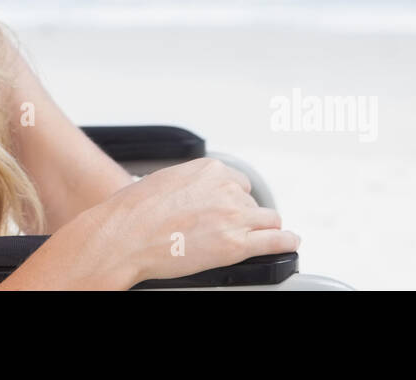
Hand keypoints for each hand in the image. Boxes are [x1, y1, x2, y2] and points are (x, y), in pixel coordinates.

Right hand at [81, 157, 299, 286]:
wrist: (125, 235)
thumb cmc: (134, 211)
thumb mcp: (165, 181)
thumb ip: (188, 183)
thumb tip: (194, 194)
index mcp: (209, 170)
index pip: (238, 182)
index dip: (234, 198)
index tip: (231, 207)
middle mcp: (226, 189)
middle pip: (250, 202)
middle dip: (243, 215)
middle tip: (229, 228)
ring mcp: (234, 217)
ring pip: (268, 219)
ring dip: (262, 228)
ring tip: (260, 237)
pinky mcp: (236, 245)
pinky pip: (276, 241)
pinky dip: (286, 242)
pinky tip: (290, 242)